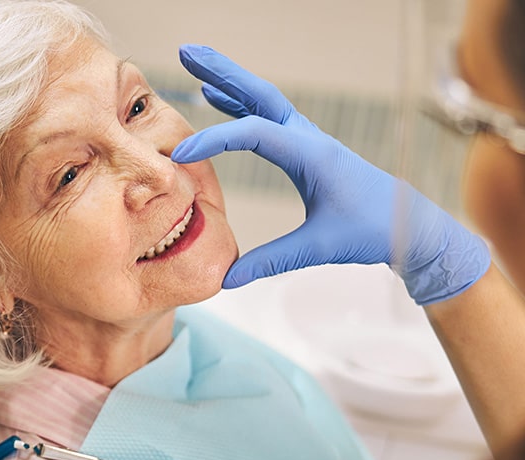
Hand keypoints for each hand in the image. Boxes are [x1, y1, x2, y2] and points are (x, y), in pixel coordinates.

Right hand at [169, 44, 490, 304]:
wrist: (406, 224)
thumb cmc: (370, 231)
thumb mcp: (319, 248)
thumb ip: (271, 261)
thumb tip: (226, 279)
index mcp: (312, 155)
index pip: (254, 134)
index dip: (215, 140)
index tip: (181, 155)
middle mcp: (308, 138)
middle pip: (259, 94)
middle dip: (223, 71)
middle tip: (187, 51)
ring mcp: (306, 138)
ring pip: (261, 99)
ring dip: (228, 80)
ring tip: (194, 62)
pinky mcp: (304, 147)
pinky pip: (265, 116)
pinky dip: (238, 103)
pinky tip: (217, 97)